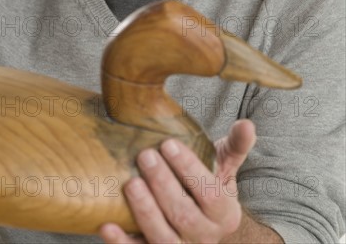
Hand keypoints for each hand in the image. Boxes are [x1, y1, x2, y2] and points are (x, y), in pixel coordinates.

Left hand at [99, 119, 255, 243]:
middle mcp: (205, 237)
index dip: (189, 169)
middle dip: (163, 185)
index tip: (169, 144)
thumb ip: (237, 145)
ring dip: (145, 212)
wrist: (206, 225)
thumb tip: (248, 123)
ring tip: (131, 184)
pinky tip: (106, 226)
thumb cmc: (212, 186)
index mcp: (224, 212)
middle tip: (145, 156)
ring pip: (163, 239)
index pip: (209, 192)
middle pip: (184, 215)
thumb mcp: (226, 166)